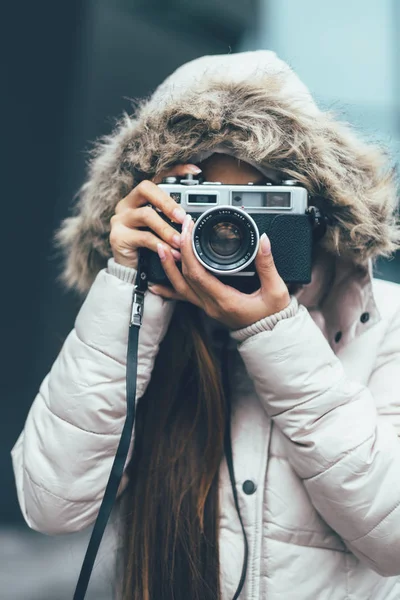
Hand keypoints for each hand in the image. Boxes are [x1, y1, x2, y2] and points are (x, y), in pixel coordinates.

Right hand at [109, 164, 200, 268]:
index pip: (157, 178)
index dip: (175, 172)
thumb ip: (174, 220)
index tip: (195, 171)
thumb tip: (196, 216)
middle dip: (168, 202)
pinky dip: (161, 245)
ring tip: (180, 241)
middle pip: (146, 189)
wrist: (132, 272)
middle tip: (184, 217)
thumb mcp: (164, 231)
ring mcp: (120, 219)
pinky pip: (144, 237)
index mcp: (139, 198)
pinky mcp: (118, 236)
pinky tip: (172, 253)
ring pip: (146, 215)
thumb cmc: (150, 248)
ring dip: (167, 229)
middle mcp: (127, 204)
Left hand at [148, 215, 290, 329]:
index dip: (189, 251)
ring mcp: (208, 308)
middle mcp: (212, 305)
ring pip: (180, 287)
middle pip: (185, 278)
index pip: (198, 274)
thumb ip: (268, 265)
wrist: (271, 336)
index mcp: (226, 300)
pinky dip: (169, 288)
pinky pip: (184, 297)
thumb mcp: (276, 290)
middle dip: (178, 252)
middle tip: (177, 231)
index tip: (189, 231)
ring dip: (169, 268)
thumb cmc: (274, 317)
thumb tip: (263, 241)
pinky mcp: (208, 307)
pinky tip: (156, 283)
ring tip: (160, 248)